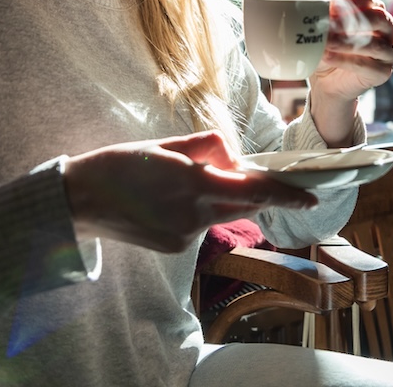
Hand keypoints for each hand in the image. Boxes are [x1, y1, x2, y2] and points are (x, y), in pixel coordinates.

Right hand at [63, 131, 316, 252]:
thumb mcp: (164, 144)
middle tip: (262, 179)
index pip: (253, 188)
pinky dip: (199, 211)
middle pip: (245, 203)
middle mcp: (194, 213)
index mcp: (193, 181)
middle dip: (258, 193)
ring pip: (222, 214)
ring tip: (188, 180)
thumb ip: (206, 147)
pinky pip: (201, 226)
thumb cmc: (119, 163)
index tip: (312, 197)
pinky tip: (168, 200)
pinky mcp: (175, 247)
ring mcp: (185, 235)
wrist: (80, 201)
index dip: (286, 193)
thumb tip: (233, 157)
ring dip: (222, 198)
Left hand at [308, 0, 392, 142]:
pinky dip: (346, 61)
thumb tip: (308, 9)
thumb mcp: (323, 31)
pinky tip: (328, 57)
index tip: (330, 7)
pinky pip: (368, 65)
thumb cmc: (327, 50)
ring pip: (375, 44)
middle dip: (353, 20)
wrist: (326, 81)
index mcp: (374, 12)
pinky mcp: (383, 72)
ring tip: (326, 43)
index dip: (350, 1)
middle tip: (329, 25)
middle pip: (379, 18)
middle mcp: (388, 30)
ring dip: (347, 42)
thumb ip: (322, 19)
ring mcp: (389, 52)